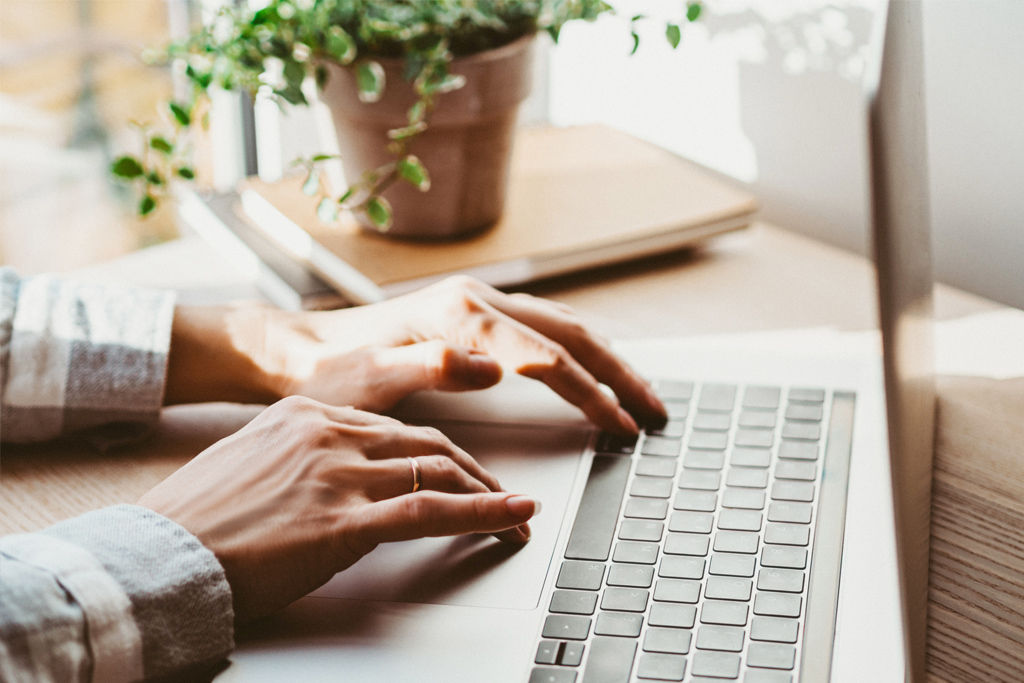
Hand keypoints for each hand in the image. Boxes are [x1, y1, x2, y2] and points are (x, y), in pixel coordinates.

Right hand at [138, 396, 537, 621]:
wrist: (155, 557)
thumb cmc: (195, 523)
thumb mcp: (251, 468)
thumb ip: (301, 461)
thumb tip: (339, 482)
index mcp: (304, 414)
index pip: (393, 427)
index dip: (437, 452)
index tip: (460, 468)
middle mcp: (327, 431)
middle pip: (425, 443)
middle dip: (473, 469)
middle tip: (502, 493)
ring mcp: (338, 471)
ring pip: (437, 469)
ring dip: (488, 493)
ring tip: (518, 513)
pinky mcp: (344, 517)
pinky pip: (431, 509)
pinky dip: (484, 512)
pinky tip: (513, 517)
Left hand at [165, 276, 664, 433]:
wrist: (299, 350)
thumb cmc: (331, 373)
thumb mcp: (370, 379)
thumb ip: (430, 369)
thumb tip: (494, 368)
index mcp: (459, 317)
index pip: (546, 355)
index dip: (590, 392)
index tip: (620, 425)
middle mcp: (476, 301)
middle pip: (571, 333)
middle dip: (618, 374)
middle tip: (654, 412)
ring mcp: (478, 305)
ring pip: (564, 327)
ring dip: (606, 360)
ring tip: (639, 395)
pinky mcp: (474, 317)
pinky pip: (544, 329)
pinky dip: (579, 352)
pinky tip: (589, 373)